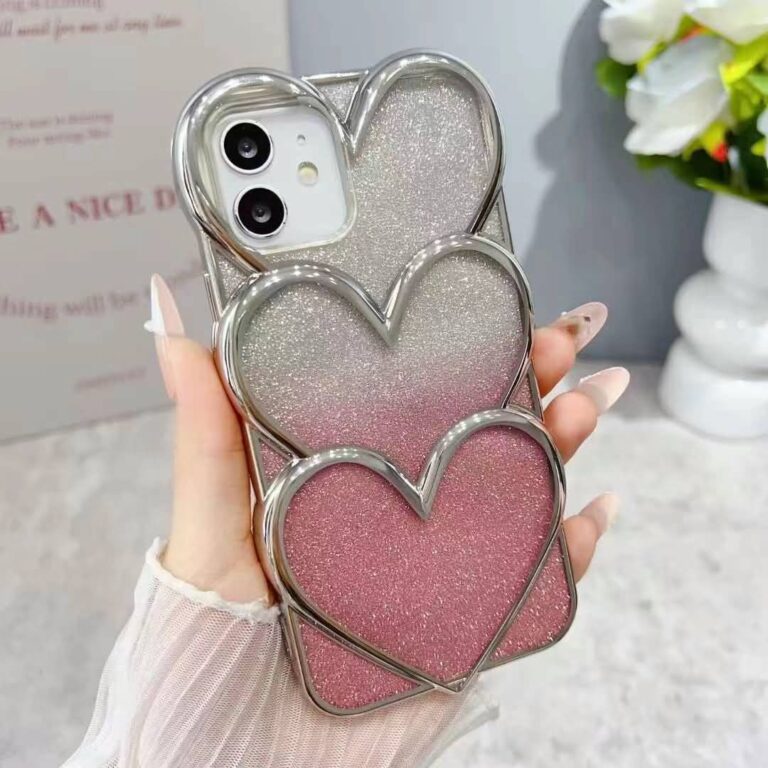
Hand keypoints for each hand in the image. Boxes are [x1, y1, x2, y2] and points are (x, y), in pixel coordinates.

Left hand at [147, 275, 626, 603]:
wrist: (237, 758)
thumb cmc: (208, 640)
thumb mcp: (206, 526)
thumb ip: (204, 431)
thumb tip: (168, 326)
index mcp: (348, 471)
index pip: (415, 396)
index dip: (460, 348)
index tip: (496, 306)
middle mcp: (401, 507)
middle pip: (478, 430)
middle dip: (530, 378)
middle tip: (562, 342)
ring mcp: (440, 559)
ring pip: (517, 488)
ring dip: (562, 441)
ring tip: (587, 404)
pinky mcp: (467, 618)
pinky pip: (535, 579)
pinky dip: (574, 545)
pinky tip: (595, 509)